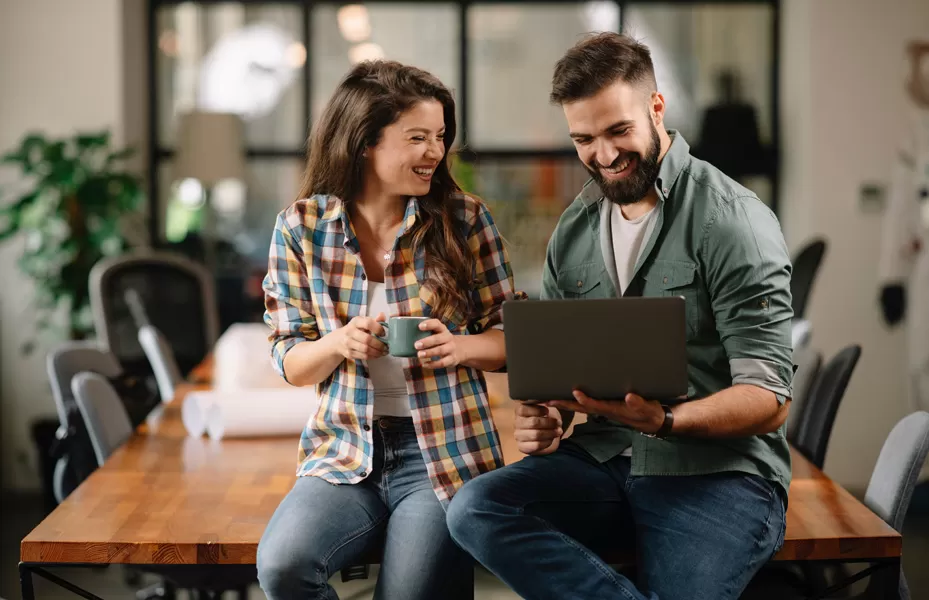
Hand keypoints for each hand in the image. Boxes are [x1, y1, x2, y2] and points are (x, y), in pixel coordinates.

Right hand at [334, 313, 387, 359]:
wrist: (337, 340)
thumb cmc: (355, 330)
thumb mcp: (362, 322)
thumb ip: (374, 320)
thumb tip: (382, 316)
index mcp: (355, 322)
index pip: (368, 323)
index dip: (378, 329)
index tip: (383, 334)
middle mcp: (350, 332)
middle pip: (367, 339)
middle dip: (379, 344)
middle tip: (386, 346)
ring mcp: (348, 343)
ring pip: (366, 350)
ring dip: (377, 352)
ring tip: (383, 352)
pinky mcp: (348, 353)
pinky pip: (363, 356)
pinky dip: (373, 356)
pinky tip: (377, 355)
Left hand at [415, 319, 464, 368]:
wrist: (460, 349)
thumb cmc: (441, 340)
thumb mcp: (437, 333)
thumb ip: (425, 333)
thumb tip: (402, 336)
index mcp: (442, 329)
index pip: (437, 324)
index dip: (429, 324)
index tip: (419, 326)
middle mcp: (448, 338)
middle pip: (438, 339)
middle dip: (427, 342)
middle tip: (416, 345)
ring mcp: (451, 348)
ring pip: (440, 350)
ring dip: (429, 353)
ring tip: (419, 355)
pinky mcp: (452, 359)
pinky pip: (442, 363)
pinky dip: (433, 364)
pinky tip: (424, 364)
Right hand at [514, 403, 562, 455]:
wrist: (543, 434)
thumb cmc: (544, 417)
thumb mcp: (545, 407)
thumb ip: (545, 402)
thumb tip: (550, 399)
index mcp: (519, 411)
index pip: (523, 409)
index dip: (538, 410)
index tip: (547, 411)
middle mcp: (516, 423)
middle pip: (533, 422)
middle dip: (549, 423)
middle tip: (559, 423)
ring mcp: (518, 436)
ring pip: (536, 435)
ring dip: (550, 433)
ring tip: (559, 431)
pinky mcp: (522, 447)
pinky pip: (536, 445)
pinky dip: (547, 442)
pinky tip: (552, 439)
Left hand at [545, 390, 665, 434]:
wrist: (653, 421)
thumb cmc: (649, 413)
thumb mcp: (648, 409)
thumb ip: (639, 404)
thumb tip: (629, 397)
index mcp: (613, 410)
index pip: (596, 405)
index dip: (585, 400)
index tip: (575, 392)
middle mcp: (604, 409)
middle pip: (580, 407)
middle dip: (564, 404)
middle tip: (545, 400)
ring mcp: (603, 407)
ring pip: (580, 405)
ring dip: (564, 402)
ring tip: (547, 398)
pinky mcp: (604, 404)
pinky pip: (585, 403)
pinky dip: (573, 400)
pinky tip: (564, 395)